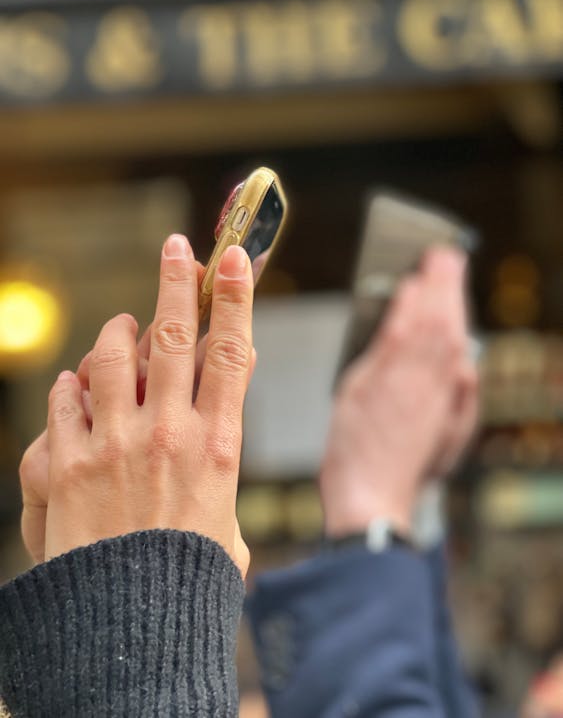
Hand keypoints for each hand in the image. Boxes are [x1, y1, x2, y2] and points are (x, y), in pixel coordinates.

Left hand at [21, 234, 253, 575]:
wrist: (129, 624)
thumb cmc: (186, 576)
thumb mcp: (226, 521)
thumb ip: (216, 475)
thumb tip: (209, 446)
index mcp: (218, 445)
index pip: (232, 353)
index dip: (235, 299)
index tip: (235, 260)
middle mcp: (169, 433)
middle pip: (174, 337)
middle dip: (176, 283)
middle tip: (177, 247)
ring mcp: (114, 443)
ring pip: (111, 357)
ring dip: (114, 335)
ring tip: (121, 328)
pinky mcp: (66, 461)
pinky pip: (65, 399)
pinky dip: (71, 386)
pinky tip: (77, 388)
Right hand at [319, 248, 476, 537]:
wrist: (373, 496)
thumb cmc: (352, 448)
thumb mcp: (353, 387)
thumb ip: (384, 347)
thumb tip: (401, 312)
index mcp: (397, 370)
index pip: (416, 314)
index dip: (421, 287)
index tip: (421, 264)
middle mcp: (428, 380)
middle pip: (444, 322)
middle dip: (447, 286)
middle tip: (447, 257)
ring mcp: (444, 400)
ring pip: (458, 344)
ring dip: (458, 311)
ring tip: (454, 285)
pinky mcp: (452, 419)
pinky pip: (465, 374)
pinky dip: (462, 350)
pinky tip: (460, 339)